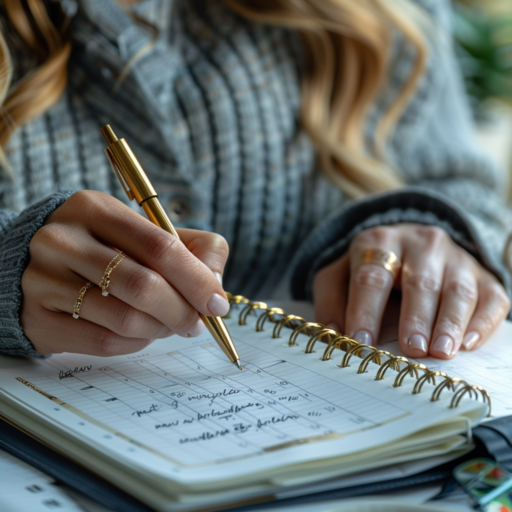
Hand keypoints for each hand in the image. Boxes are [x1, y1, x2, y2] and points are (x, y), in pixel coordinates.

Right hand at [21, 191, 229, 355]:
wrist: (32, 263)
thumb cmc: (106, 248)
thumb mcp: (144, 231)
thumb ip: (191, 248)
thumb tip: (216, 286)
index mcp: (95, 209)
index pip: (160, 247)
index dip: (197, 279)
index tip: (217, 304)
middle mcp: (63, 241)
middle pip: (144, 286)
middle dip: (182, 312)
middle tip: (197, 324)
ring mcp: (43, 280)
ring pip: (126, 320)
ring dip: (160, 330)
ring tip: (167, 325)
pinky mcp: (37, 319)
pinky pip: (103, 343)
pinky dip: (136, 343)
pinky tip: (140, 333)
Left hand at [313, 224, 509, 358]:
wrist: (410, 244)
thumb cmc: (370, 268)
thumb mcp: (339, 276)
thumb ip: (331, 300)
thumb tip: (333, 334)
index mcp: (380, 242)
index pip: (371, 277)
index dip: (365, 309)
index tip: (361, 340)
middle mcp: (421, 244)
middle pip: (419, 282)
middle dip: (415, 317)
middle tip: (411, 349)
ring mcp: (455, 258)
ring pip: (457, 290)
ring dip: (450, 323)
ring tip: (441, 352)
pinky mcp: (482, 275)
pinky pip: (490, 297)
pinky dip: (481, 321)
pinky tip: (468, 343)